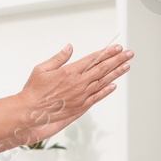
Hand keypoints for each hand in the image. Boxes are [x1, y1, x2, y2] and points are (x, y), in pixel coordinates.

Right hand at [13, 43, 131, 145]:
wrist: (30, 112)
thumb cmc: (33, 91)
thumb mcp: (42, 69)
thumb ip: (58, 58)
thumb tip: (70, 47)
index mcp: (69, 71)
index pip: (93, 59)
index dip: (106, 52)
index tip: (116, 48)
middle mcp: (78, 83)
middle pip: (103, 68)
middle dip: (118, 59)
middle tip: (129, 54)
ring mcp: (81, 95)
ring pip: (103, 81)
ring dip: (117, 73)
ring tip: (127, 66)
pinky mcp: (81, 106)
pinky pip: (97, 97)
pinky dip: (107, 90)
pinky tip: (114, 85)